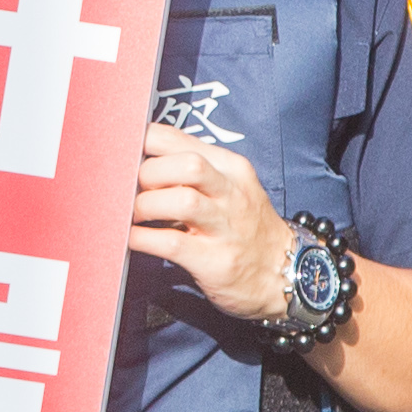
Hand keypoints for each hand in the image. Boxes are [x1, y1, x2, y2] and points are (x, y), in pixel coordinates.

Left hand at [129, 132, 297, 325]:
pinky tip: (133, 239)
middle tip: (132, 191)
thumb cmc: (244, 227)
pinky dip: (143, 239)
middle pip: (185, 164)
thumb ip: (191, 169)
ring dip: (145, 206)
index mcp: (230, 167)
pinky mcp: (215, 260)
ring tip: (133, 215)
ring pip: (181, 200)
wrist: (288, 274)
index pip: (176, 137)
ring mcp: (226, 227)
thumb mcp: (229, 188)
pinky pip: (171, 243)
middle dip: (147, 175)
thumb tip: (137, 157)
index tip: (123, 158)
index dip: (141, 143)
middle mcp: (231, 192)